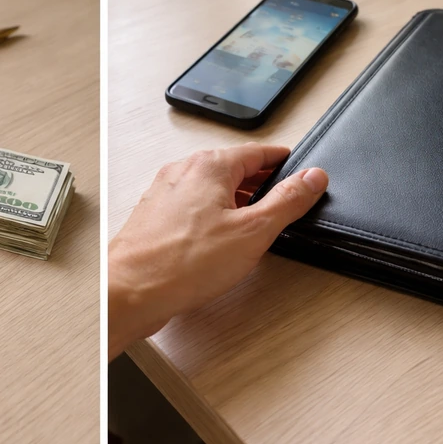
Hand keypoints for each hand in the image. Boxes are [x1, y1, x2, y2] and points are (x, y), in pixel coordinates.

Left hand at [108, 143, 327, 359]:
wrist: (130, 291)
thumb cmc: (182, 263)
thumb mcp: (252, 232)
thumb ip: (287, 201)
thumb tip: (312, 177)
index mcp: (209, 166)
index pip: (258, 152)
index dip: (283, 162)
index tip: (299, 167)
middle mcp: (183, 172)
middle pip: (233, 168)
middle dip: (260, 182)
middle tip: (284, 196)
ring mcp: (166, 194)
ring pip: (211, 188)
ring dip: (236, 200)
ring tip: (256, 220)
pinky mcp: (156, 217)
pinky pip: (192, 206)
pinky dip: (213, 215)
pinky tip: (220, 237)